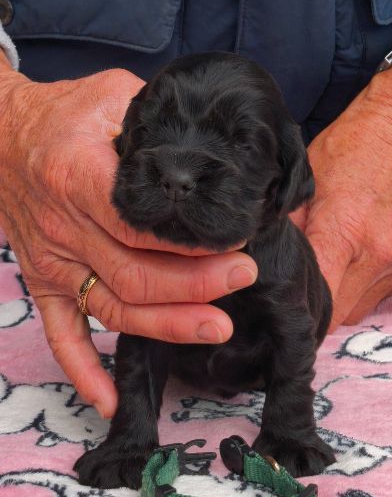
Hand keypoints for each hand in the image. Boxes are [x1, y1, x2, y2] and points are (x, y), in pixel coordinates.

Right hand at [0, 62, 256, 415]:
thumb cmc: (62, 114)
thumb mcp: (111, 96)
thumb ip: (157, 121)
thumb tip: (211, 147)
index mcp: (78, 176)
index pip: (138, 225)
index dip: (190, 243)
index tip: (237, 240)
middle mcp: (63, 226)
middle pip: (134, 274)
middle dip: (196, 285)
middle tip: (243, 278)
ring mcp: (52, 261)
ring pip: (112, 309)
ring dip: (165, 326)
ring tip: (216, 327)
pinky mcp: (44, 282)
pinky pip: (60, 335)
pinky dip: (83, 372)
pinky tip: (109, 401)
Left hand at [291, 61, 391, 330]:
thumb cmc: (349, 150)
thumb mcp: (305, 183)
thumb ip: (287, 229)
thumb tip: (256, 263)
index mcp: (345, 232)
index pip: (317, 300)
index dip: (294, 308)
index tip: (277, 306)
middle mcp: (378, 254)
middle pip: (336, 316)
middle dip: (313, 306)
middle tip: (295, 286)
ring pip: (357, 311)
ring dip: (338, 298)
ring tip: (326, 267)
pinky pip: (378, 297)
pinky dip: (360, 287)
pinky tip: (351, 260)